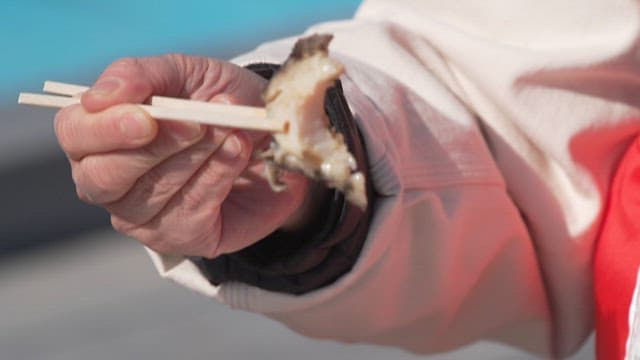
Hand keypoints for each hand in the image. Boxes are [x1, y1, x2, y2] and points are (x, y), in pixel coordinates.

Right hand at [54, 54, 313, 257]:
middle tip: (198, 123)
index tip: (146, 116)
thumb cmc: (217, 102)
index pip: (75, 134)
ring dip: (195, 157)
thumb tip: (101, 95)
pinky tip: (238, 152)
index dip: (105, 127)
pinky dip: (217, 177)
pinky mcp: (181, 238)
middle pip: (103, 176)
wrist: (274, 136)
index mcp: (98, 133)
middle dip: (155, 147)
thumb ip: (143, 75)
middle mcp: (108, 180)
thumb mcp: (188, 74)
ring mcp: (141, 216)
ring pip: (150, 194)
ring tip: (231, 130)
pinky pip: (190, 212)